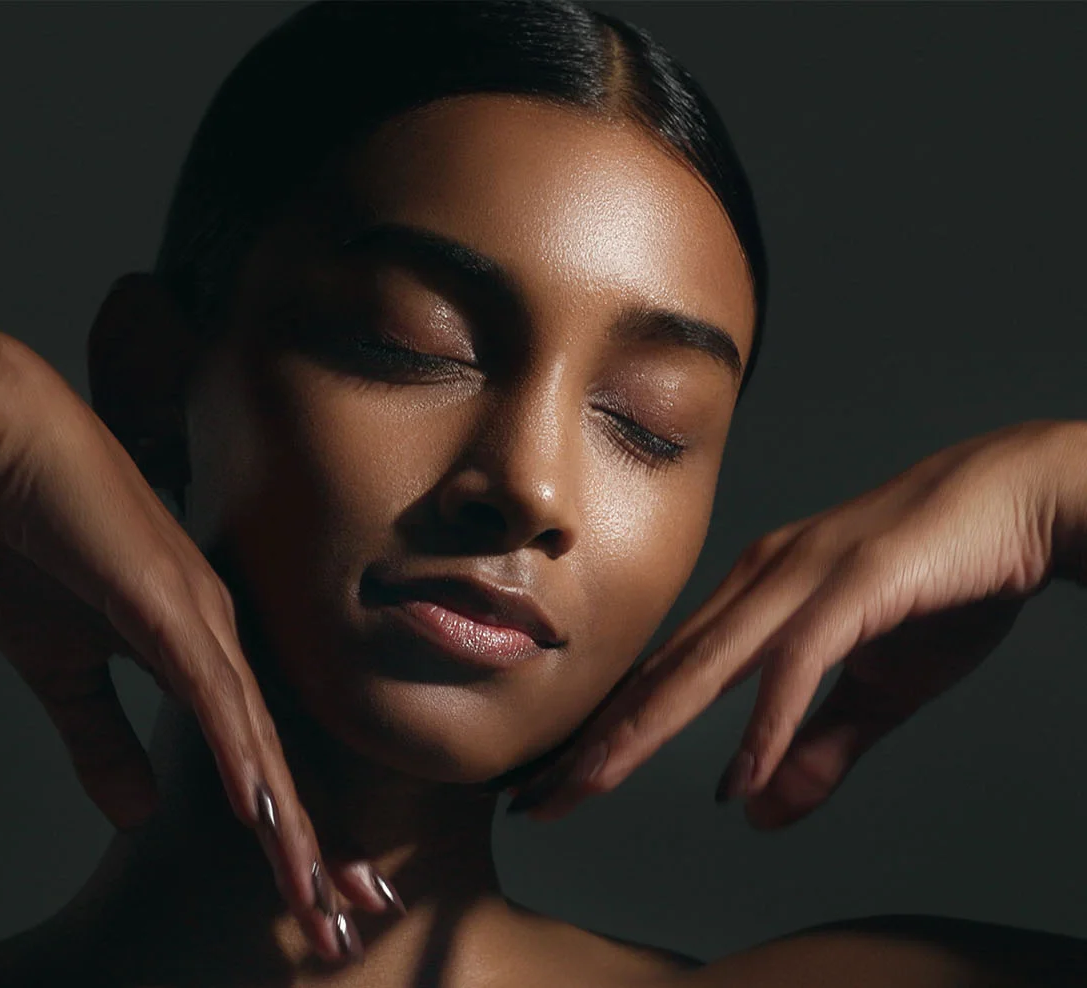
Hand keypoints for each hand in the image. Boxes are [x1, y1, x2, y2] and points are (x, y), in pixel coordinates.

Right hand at [0, 353, 387, 961]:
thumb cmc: (34, 544)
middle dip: (312, 849)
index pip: (253, 759)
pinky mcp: (161, 602)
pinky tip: (262, 808)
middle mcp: (217, 639)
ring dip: (287, 823)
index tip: (317, 895)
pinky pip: (209, 692)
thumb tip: (134, 812)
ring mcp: (196, 619)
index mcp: (197, 651)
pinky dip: (237, 753)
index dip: (288, 830)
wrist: (7, 446)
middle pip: (276, 762)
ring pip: (256, 740)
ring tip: (317, 896)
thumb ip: (101, 737)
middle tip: (346, 924)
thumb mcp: (62, 668)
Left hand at [510, 419, 1082, 828]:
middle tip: (539, 798)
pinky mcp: (860, 583)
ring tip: (594, 782)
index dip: (608, 732)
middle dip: (598, 740)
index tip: (558, 784)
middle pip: (663, 674)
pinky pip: (800, 660)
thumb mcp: (877, 689)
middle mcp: (760, 581)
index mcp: (754, 598)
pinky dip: (768, 720)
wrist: (1025, 499)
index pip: (663, 677)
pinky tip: (741, 774)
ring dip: (647, 728)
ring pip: (706, 663)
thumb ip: (817, 748)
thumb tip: (756, 814)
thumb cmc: (945, 585)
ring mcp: (805, 576)